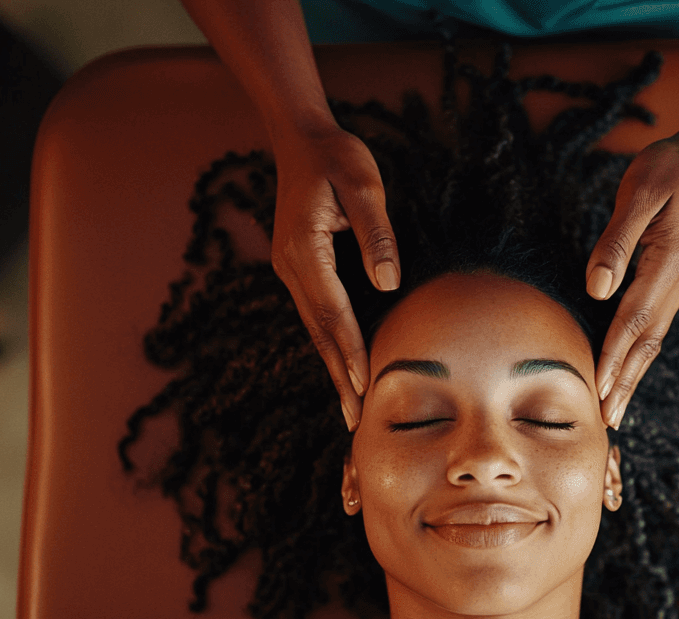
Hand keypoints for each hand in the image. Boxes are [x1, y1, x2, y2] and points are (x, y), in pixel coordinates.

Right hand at [270, 124, 400, 431]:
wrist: (300, 137)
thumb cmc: (337, 156)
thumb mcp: (363, 184)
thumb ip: (376, 233)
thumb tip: (387, 282)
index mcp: (305, 250)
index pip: (332, 312)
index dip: (350, 351)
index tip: (365, 387)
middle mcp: (291, 268)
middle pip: (319, 333)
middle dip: (340, 377)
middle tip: (356, 422)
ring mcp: (291, 271)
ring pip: (315, 330)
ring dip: (334, 368)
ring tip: (351, 409)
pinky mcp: (298, 269)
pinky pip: (316, 316)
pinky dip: (330, 345)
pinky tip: (344, 368)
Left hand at [585, 103, 678, 428]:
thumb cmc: (672, 166)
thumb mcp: (639, 193)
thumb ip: (616, 242)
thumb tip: (595, 288)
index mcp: (667, 263)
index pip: (634, 320)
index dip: (614, 356)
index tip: (598, 389)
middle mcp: (678, 282)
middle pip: (648, 342)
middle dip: (626, 382)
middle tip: (607, 420)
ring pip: (654, 338)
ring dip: (634, 374)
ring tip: (615, 407)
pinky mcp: (676, 277)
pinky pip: (656, 324)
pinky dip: (641, 352)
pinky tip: (629, 366)